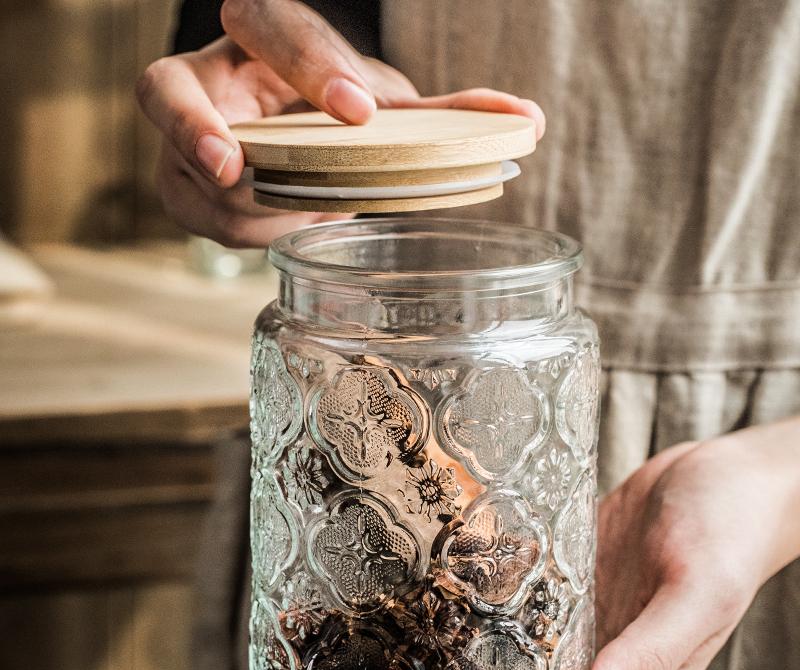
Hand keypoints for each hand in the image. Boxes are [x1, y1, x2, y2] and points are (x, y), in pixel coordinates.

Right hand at [136, 0, 544, 246]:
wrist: (283, 117)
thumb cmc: (331, 102)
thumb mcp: (382, 96)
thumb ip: (445, 108)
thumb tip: (529, 122)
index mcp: (261, 34)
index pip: (270, 26)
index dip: (308, 65)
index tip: (358, 111)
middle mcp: (207, 79)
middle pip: (170, 91)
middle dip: (200, 130)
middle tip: (232, 166)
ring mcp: (185, 135)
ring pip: (189, 176)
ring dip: (247, 208)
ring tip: (306, 217)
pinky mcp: (184, 185)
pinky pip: (200, 218)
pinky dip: (249, 233)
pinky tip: (291, 232)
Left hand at [369, 418, 799, 669]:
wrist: (730, 476)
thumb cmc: (730, 535)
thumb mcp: (696, 595)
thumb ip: (646, 659)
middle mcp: (596, 665)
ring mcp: (579, 622)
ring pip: (504, 652)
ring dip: (450, 658)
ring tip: (383, 655)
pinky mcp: (569, 580)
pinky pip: (513, 599)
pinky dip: (473, 604)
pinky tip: (430, 596)